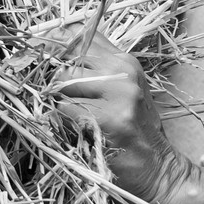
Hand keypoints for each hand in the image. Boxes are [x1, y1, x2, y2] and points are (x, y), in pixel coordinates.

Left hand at [55, 36, 190, 203]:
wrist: (158, 168)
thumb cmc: (135, 130)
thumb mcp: (123, 90)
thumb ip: (96, 71)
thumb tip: (55, 55)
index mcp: (125, 62)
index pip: (81, 35)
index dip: (57, 43)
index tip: (45, 56)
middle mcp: (122, 72)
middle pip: (67, 59)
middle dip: (55, 79)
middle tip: (60, 98)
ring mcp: (117, 94)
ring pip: (62, 83)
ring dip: (58, 101)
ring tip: (73, 117)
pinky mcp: (107, 118)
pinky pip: (63, 110)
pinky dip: (62, 121)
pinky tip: (78, 131)